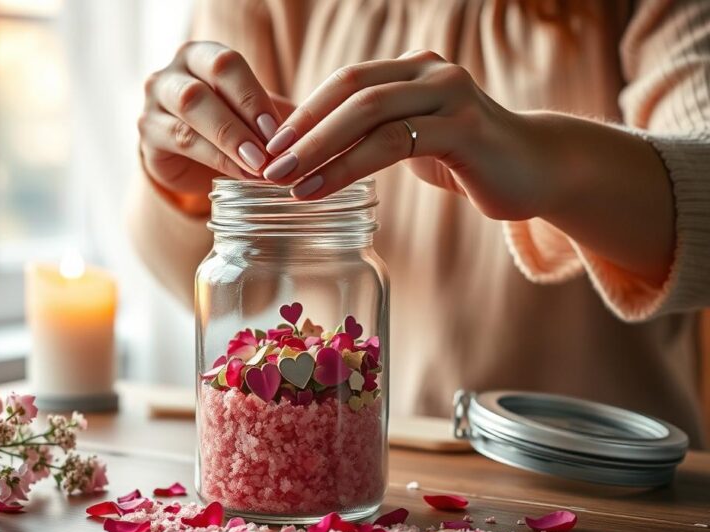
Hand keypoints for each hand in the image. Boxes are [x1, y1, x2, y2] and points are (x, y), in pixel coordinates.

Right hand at [139, 41, 291, 206]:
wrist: (189, 154)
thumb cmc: (229, 122)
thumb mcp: (253, 113)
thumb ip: (275, 116)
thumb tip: (311, 131)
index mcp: (202, 55)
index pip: (226, 65)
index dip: (251, 98)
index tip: (277, 131)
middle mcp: (173, 72)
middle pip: (201, 90)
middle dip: (238, 122)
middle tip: (268, 153)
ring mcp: (154, 101)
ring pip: (187, 115)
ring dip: (226, 142)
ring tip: (256, 167)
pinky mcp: (147, 132)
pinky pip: (179, 141)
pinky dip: (214, 159)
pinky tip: (239, 174)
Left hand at [261, 50, 674, 281]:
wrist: (538, 172)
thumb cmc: (468, 158)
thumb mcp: (413, 138)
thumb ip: (373, 133)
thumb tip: (309, 149)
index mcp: (413, 69)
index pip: (345, 81)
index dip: (303, 113)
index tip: (267, 147)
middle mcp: (430, 71)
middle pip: (350, 91)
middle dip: (302, 131)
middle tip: (265, 167)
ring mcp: (450, 95)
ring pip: (368, 114)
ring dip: (318, 150)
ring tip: (283, 182)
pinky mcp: (464, 129)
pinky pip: (392, 144)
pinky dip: (348, 167)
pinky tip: (319, 190)